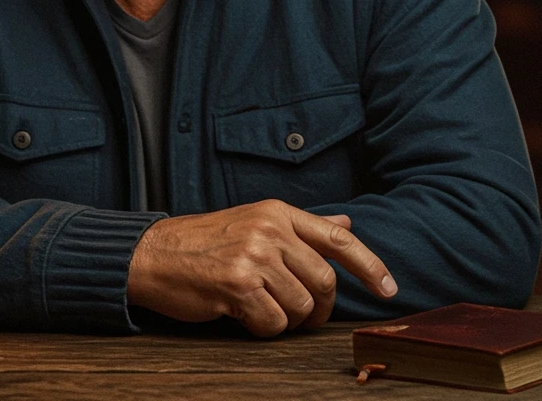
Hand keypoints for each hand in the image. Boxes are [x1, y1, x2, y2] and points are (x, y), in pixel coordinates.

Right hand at [127, 199, 394, 336]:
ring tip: (260, 310)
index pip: (338, 238)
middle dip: (319, 310)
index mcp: (277, 212)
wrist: (152, 254)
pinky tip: (242, 316)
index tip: (389, 289)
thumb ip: (300, 228)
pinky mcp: (237, 284)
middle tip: (304, 318)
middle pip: (324, 281)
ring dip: (285, 321)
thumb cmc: (203, 243)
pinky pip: (273, 323)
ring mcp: (254, 256)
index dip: (370, 265)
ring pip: (300, 307)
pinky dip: (263, 329)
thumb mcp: (254, 222)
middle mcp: (269, 229)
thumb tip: (345, 221)